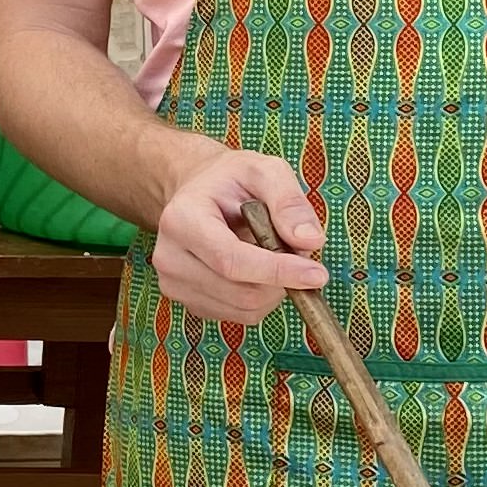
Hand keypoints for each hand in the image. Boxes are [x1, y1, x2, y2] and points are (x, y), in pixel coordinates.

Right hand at [148, 144, 327, 327]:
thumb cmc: (230, 181)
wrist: (198, 194)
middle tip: (292, 249)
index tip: (317, 274)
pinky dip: (261, 298)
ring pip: (246, 309)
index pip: (231, 260)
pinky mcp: (188, 303)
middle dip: (282, 278)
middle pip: (242, 292)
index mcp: (181, 220)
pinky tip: (255, 270)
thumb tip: (309, 241)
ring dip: (274, 289)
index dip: (277, 271)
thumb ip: (288, 202)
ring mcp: (175, 284)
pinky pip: (241, 316)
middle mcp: (170, 257)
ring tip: (270, 253)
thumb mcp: (264, 171)